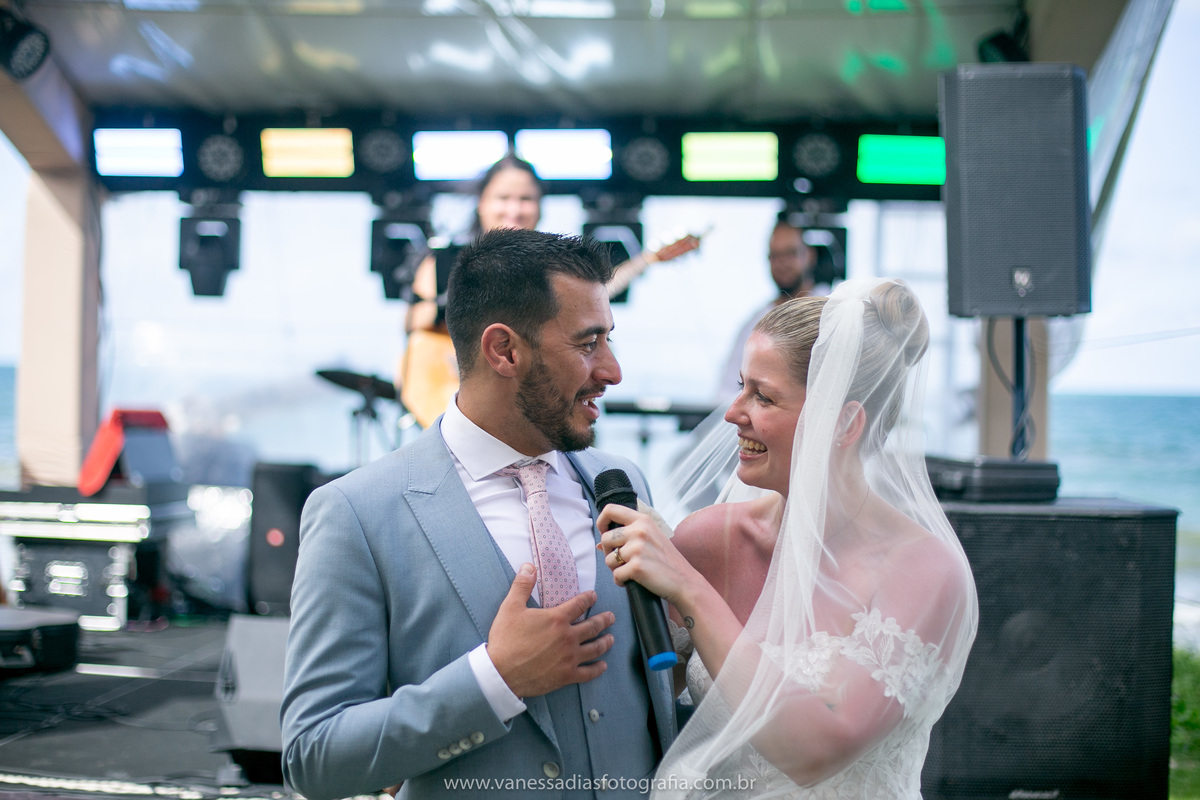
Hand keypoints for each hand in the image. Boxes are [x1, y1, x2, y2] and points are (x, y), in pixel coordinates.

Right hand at [488, 563, 614, 697]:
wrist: (501, 672)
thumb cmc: (505, 640)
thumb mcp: (510, 607)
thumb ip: (522, 585)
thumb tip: (529, 566)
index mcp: (557, 619)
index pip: (579, 605)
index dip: (588, 598)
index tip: (594, 596)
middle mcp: (568, 637)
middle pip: (592, 626)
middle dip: (604, 620)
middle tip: (611, 617)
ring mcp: (569, 658)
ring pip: (594, 648)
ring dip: (605, 642)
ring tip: (611, 638)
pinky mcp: (566, 676)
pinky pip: (587, 673)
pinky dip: (597, 669)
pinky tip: (602, 666)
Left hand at [597, 505, 697, 606]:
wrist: (685, 582)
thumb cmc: (667, 561)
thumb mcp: (651, 539)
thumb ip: (628, 535)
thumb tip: (599, 544)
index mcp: (643, 520)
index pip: (610, 510)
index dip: (602, 522)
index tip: (604, 533)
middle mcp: (640, 531)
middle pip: (605, 538)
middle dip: (609, 553)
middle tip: (622, 561)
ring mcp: (638, 548)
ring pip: (608, 559)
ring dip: (616, 569)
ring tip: (631, 571)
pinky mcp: (637, 566)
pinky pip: (616, 575)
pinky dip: (621, 581)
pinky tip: (633, 580)